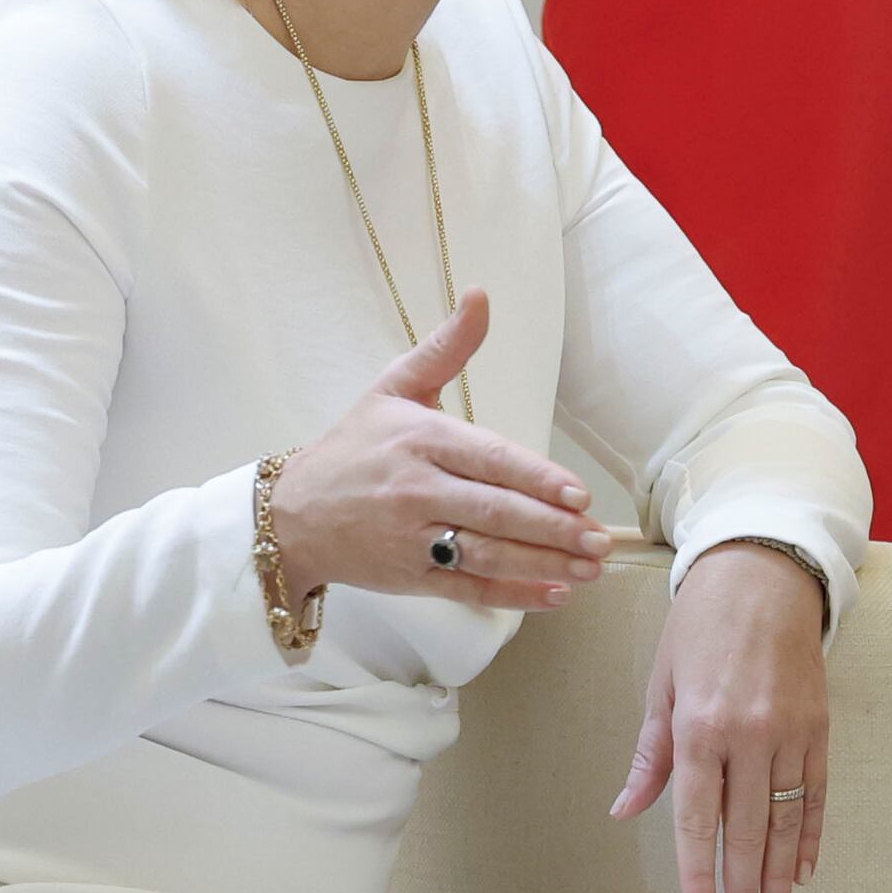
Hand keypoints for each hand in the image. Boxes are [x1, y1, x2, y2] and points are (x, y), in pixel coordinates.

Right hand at [268, 293, 611, 612]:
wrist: (291, 513)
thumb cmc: (355, 448)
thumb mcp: (394, 387)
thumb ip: (446, 348)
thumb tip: (481, 297)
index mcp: (420, 440)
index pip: (489, 460)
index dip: (537, 479)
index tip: (578, 494)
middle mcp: (417, 490)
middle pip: (496, 512)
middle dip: (553, 529)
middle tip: (600, 538)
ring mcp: (412, 538)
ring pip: (488, 554)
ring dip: (544, 564)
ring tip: (591, 567)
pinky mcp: (410, 578)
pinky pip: (469, 588)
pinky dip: (514, 595)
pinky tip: (556, 594)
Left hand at [612, 539, 834, 892]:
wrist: (763, 576)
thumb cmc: (701, 627)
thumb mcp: (661, 685)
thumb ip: (651, 756)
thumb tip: (626, 810)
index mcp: (700, 727)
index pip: (699, 818)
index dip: (699, 870)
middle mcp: (749, 736)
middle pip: (747, 830)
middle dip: (743, 887)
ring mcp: (790, 733)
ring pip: (786, 821)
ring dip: (780, 874)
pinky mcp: (819, 727)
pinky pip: (817, 794)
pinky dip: (811, 835)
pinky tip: (804, 869)